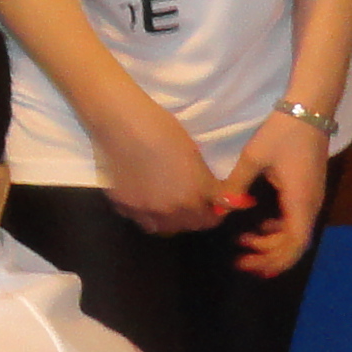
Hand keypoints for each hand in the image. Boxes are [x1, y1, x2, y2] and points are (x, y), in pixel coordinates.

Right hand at [95, 103, 240, 237]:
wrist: (124, 124)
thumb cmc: (164, 130)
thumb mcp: (195, 155)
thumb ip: (208, 184)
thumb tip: (226, 201)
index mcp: (195, 194)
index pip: (212, 218)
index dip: (214, 212)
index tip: (212, 204)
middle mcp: (173, 209)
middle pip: (189, 225)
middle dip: (194, 215)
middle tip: (191, 201)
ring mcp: (147, 211)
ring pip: (164, 228)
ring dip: (170, 220)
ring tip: (168, 204)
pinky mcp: (124, 207)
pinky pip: (140, 218)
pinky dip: (146, 213)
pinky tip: (144, 197)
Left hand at [222, 109, 329, 281]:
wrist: (309, 109)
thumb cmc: (282, 133)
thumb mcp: (253, 158)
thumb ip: (235, 185)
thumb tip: (218, 209)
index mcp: (300, 202)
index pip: (293, 245)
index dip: (272, 259)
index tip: (246, 262)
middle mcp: (310, 206)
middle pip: (295, 245)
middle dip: (268, 256)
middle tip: (240, 259)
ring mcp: (311, 199)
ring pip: (296, 234)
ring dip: (272, 243)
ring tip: (245, 242)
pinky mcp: (308, 192)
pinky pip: (295, 221)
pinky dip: (278, 230)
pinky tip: (260, 226)